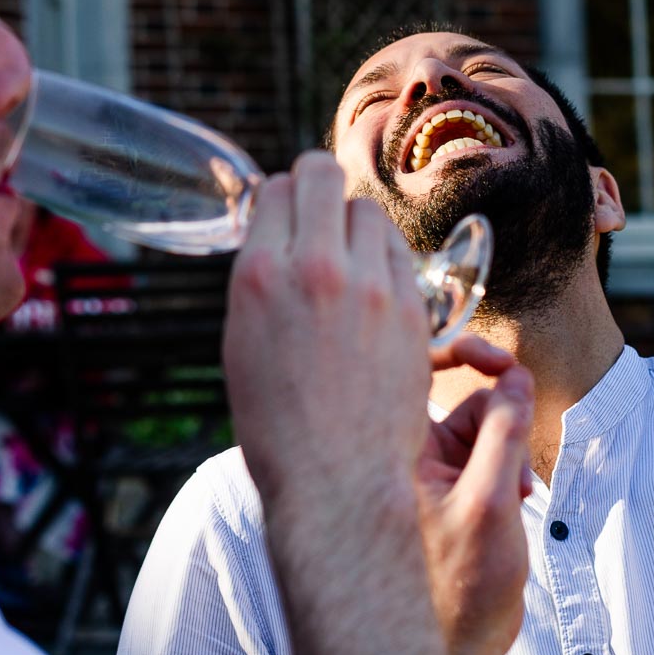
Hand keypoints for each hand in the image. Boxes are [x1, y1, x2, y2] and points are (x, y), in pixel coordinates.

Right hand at [223, 152, 432, 503]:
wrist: (336, 479)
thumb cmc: (277, 423)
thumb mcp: (242, 341)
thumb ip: (261, 280)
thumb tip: (277, 237)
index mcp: (261, 275)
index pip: (277, 188)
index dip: (281, 198)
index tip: (285, 215)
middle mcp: (316, 268)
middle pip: (324, 176)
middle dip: (318, 186)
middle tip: (317, 211)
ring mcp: (370, 285)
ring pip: (368, 210)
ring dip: (354, 225)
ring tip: (347, 260)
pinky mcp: (411, 308)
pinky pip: (400, 252)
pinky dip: (385, 260)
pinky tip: (375, 289)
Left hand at [417, 335, 534, 654]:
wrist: (455, 646)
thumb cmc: (459, 588)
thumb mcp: (492, 501)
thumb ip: (505, 433)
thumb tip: (515, 378)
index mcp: (398, 449)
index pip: (418, 369)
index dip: (462, 351)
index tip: (501, 359)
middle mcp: (409, 455)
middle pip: (464, 398)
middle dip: (501, 419)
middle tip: (518, 454)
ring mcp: (430, 474)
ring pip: (482, 428)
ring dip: (510, 451)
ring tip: (519, 492)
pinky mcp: (451, 491)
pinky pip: (485, 456)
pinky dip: (508, 470)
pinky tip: (518, 500)